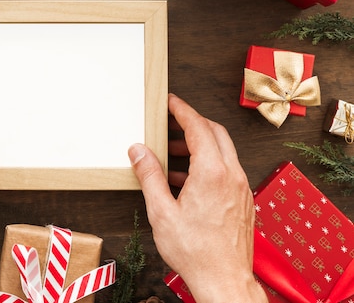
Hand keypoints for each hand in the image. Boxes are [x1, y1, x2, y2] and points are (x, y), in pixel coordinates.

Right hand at [128, 94, 265, 302]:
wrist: (224, 280)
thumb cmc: (195, 251)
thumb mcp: (161, 211)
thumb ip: (149, 176)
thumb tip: (139, 151)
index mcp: (212, 173)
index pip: (198, 127)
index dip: (182, 110)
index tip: (171, 102)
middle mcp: (232, 175)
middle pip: (216, 133)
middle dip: (192, 124)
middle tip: (171, 124)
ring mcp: (241, 188)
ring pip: (223, 152)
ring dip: (199, 146)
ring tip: (173, 156)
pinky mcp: (243, 200)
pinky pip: (226, 170)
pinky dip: (208, 164)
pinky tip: (186, 181)